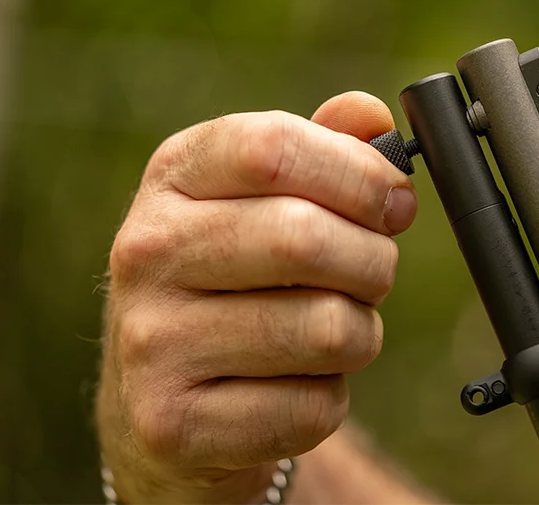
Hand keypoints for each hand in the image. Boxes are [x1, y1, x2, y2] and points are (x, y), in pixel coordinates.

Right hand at [96, 93, 416, 504]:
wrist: (168, 400)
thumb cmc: (243, 276)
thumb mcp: (271, 195)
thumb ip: (328, 145)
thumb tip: (369, 115)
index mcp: (175, 175)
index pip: (275, 147)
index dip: (359, 174)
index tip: (393, 203)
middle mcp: (145, 251)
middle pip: (306, 238)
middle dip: (373, 260)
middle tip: (370, 274)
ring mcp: (149, 341)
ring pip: (325, 328)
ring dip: (359, 333)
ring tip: (329, 331)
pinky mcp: (170, 424)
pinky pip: (311, 407)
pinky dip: (328, 399)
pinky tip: (291, 387)